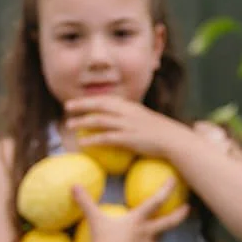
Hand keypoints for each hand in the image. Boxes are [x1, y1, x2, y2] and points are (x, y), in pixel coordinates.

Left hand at [65, 95, 184, 159]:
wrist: (174, 140)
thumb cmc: (161, 134)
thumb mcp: (145, 120)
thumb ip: (131, 119)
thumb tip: (121, 124)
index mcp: (130, 106)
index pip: (106, 99)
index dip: (90, 99)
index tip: (78, 101)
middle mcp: (127, 112)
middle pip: (99, 105)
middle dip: (81, 105)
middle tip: (67, 107)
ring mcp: (127, 125)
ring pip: (99, 120)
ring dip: (82, 121)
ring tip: (69, 125)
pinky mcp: (128, 138)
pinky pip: (106, 138)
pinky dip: (93, 139)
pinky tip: (82, 142)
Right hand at [72, 183, 188, 241]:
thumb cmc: (101, 240)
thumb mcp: (94, 219)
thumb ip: (85, 202)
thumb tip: (73, 186)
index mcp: (137, 220)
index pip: (155, 201)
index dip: (166, 189)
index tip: (174, 181)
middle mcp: (146, 233)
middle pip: (168, 223)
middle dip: (179, 215)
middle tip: (188, 209)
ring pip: (157, 239)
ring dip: (156, 235)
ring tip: (153, 233)